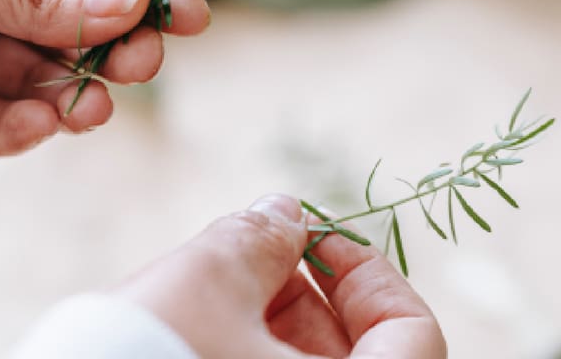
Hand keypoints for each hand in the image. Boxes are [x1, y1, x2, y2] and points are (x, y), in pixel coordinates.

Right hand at [115, 195, 446, 358]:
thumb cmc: (149, 356)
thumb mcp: (209, 280)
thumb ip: (261, 239)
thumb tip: (284, 216)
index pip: (411, 332)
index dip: (364, 271)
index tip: (310, 235)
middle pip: (353, 356)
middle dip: (305, 295)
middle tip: (250, 255)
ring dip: (267, 328)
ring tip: (209, 291)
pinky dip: (242, 357)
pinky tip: (192, 326)